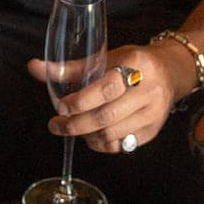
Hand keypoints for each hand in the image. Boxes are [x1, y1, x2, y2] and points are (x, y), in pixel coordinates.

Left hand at [26, 41, 179, 152]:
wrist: (169, 73)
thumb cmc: (131, 63)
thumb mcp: (105, 58)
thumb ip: (70, 68)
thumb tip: (34, 67)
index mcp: (136, 65)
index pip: (105, 89)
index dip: (80, 102)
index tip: (60, 107)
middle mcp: (148, 91)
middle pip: (106, 117)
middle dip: (76, 125)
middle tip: (56, 125)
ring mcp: (152, 114)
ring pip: (112, 135)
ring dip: (86, 136)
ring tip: (72, 128)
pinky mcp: (152, 131)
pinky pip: (121, 146)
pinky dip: (101, 144)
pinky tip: (91, 136)